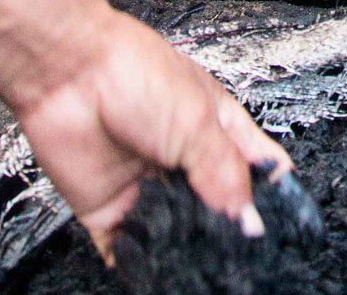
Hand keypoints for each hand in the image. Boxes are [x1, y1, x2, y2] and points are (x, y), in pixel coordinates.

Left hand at [12, 5, 289, 252]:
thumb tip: (249, 222)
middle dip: (230, 234)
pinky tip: (159, 273)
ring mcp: (148, 187)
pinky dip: (142, 267)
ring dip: (190, 253)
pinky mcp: (111, 210)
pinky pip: (129, 249)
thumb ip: (226, 176)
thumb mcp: (198, 123)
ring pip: (178, 235)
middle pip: (218, 209)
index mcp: (217, 129)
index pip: (257, 169)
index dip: (272, 198)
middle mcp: (184, 161)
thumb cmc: (132, 72)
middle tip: (241, 256)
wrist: (66, 73)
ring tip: (206, 271)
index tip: (280, 228)